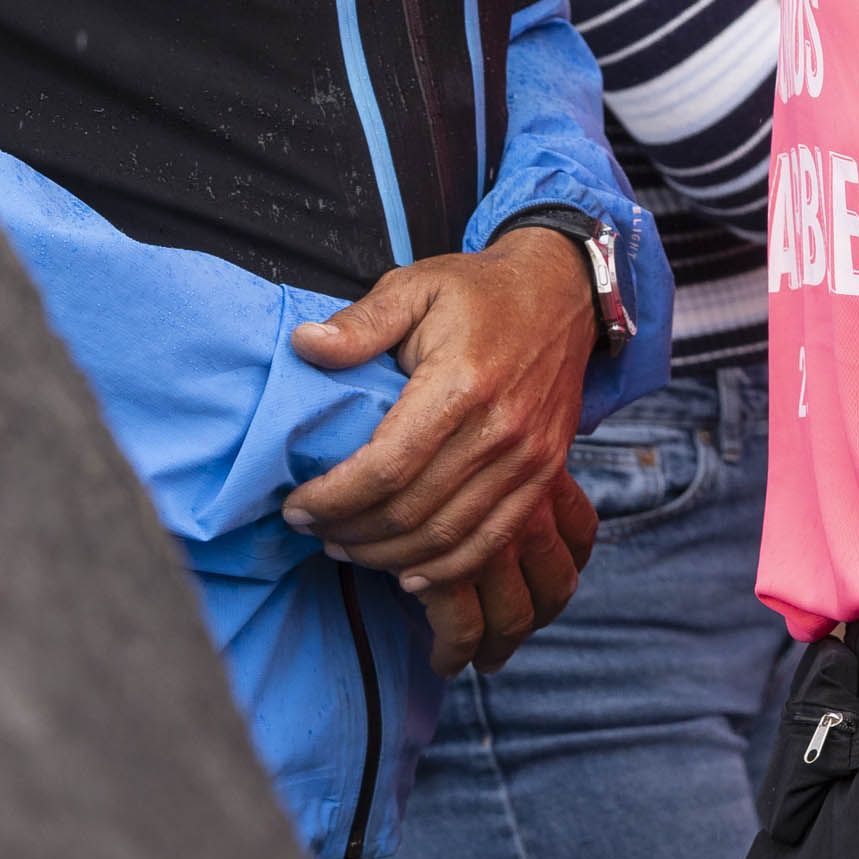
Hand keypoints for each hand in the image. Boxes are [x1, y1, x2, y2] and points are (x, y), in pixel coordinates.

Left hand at [285, 228, 597, 665]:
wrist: (563, 293)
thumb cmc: (479, 291)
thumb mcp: (415, 286)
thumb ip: (361, 322)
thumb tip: (305, 346)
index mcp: (462, 383)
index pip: (387, 467)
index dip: (333, 499)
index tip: (295, 507)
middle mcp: (501, 429)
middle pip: (412, 511)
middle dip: (350, 531)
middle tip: (311, 529)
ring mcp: (529, 457)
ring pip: (448, 536)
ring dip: (388, 555)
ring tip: (346, 547)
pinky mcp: (546, 473)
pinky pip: (493, 540)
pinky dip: (447, 568)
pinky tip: (408, 573)